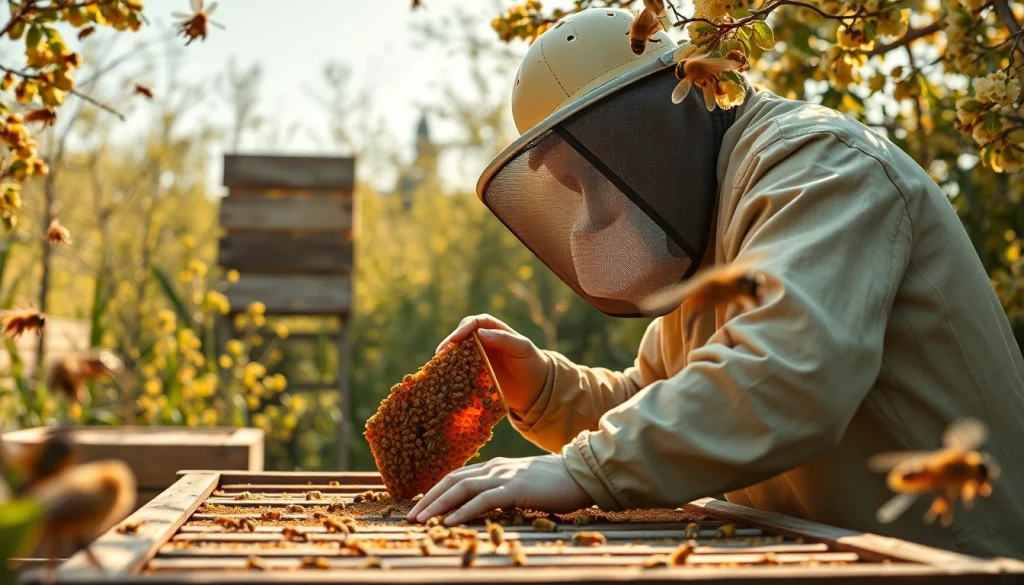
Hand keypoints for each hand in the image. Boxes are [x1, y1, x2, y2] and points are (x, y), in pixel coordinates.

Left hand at [406, 454, 592, 525]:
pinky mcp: (515, 488)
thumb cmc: (557, 482)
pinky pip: (483, 500)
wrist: (582, 472)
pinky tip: (450, 522)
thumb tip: (489, 504)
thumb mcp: (524, 484)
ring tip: (422, 520)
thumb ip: (505, 490)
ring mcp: (504, 476)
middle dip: (429, 498)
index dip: (437, 490)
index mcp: (496, 467)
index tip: (421, 505)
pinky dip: (463, 510)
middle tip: (411, 515)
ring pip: (462, 488)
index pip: (458, 476)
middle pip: (452, 480)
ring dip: (438, 505)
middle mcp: (495, 468)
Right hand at [435, 314, 548, 414]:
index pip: (474, 323)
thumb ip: (503, 338)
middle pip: (460, 338)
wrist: (536, 388)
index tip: (455, 339)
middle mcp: (482, 342)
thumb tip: (479, 333)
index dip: (463, 329)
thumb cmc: (531, 362)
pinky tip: (445, 381)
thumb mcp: (522, 347)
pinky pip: (461, 373)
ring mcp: (477, 359)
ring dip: (447, 360)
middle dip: (449, 344)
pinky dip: (452, 376)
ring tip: (438, 368)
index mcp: (493, 329)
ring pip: (457, 356)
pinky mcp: (475, 376)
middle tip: (440, 354)